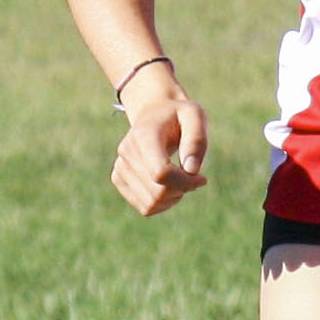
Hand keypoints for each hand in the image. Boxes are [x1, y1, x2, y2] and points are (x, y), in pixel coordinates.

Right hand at [112, 73, 209, 217]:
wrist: (155, 113)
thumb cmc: (179, 116)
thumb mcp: (195, 116)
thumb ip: (196, 140)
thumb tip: (191, 170)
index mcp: (144, 134)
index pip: (161, 173)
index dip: (185, 182)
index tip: (201, 177)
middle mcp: (126, 151)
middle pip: (157, 192)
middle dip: (181, 190)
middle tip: (193, 177)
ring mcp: (120, 166)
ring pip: (150, 204)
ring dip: (173, 199)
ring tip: (181, 180)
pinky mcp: (119, 178)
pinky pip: (144, 207)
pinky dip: (162, 203)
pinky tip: (169, 187)